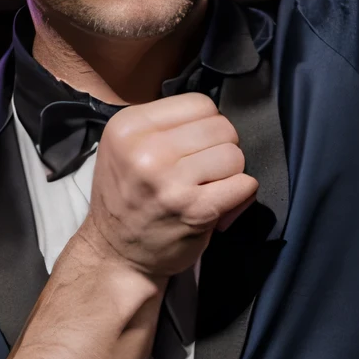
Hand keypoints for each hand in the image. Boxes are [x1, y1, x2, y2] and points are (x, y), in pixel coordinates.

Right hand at [82, 93, 257, 279]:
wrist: (114, 254)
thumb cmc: (126, 199)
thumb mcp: (125, 148)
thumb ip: (163, 126)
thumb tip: (218, 118)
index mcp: (127, 127)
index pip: (199, 103)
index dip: (204, 126)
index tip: (189, 149)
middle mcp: (146, 151)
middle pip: (221, 127)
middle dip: (219, 148)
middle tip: (200, 171)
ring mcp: (171, 181)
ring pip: (234, 155)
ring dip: (229, 173)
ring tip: (206, 187)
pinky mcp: (194, 209)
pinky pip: (244, 185)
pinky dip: (239, 194)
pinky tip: (218, 203)